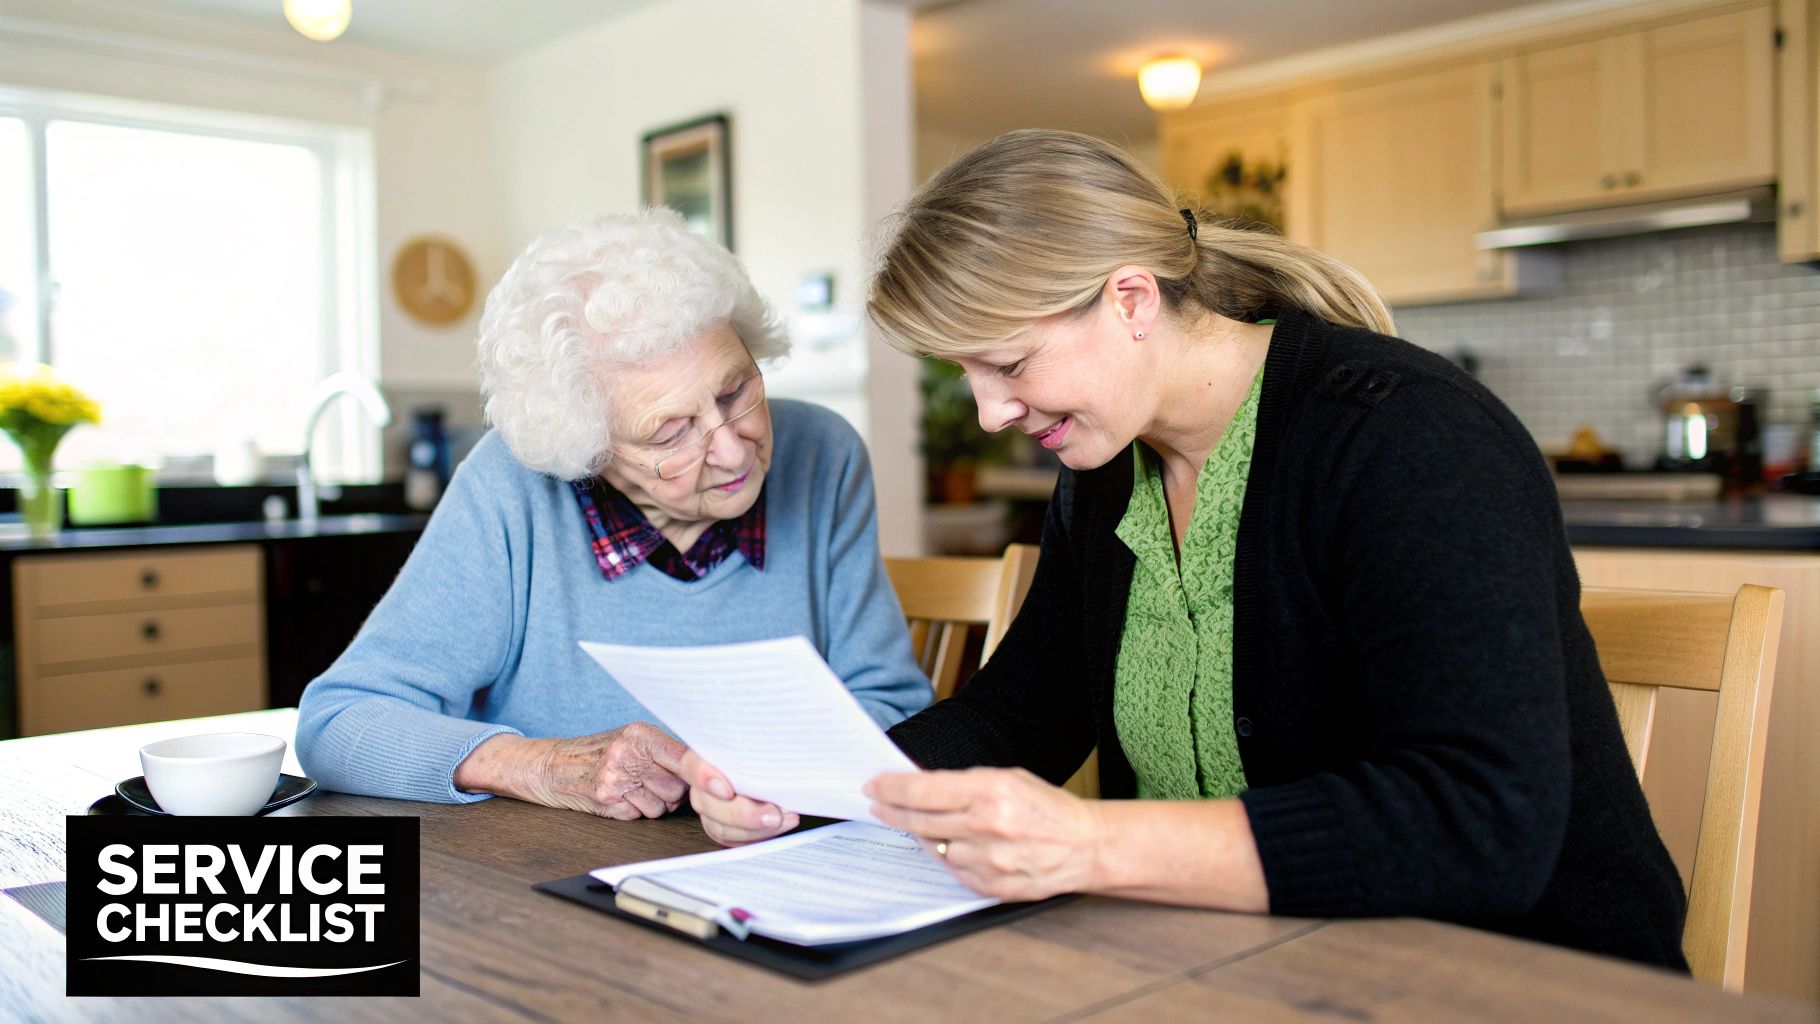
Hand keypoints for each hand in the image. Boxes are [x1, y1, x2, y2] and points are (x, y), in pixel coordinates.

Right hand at [456, 723, 687, 819]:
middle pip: (677, 788)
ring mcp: (615, 776)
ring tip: (631, 788)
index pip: (684, 757)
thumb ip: (665, 753)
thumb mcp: (631, 740)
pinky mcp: (604, 798)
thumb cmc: (598, 753)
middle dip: (671, 792)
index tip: (726, 789)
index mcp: (641, 733)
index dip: (707, 775)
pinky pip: (638, 816)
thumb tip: (708, 772)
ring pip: (660, 806)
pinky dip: (632, 812)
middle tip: (650, 781)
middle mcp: (629, 752)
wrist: (551, 764)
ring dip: (651, 804)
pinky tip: (617, 798)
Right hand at [680, 749, 798, 845]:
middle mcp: (702, 784)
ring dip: (754, 829)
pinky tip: (781, 825)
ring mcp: (710, 808)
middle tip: (774, 814)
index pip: (691, 765)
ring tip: (784, 819)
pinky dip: (757, 836)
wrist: (778, 762)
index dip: (704, 777)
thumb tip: (777, 735)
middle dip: (742, 814)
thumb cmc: (770, 748)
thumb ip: (761, 742)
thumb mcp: (764, 739)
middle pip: (707, 804)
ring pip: (719, 827)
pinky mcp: (722, 826)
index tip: (727, 790)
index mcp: (706, 755)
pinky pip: (732, 840)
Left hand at [865, 767, 1103, 900]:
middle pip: (919, 820)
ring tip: (916, 821)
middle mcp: (987, 826)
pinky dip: (946, 854)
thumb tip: (918, 786)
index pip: (924, 790)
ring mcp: (988, 860)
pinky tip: (950, 843)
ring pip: (932, 846)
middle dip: (891, 810)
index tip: (874, 785)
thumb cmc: (1046, 807)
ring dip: (920, 833)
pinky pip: (951, 869)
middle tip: (876, 803)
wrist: (1085, 846)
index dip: (892, 788)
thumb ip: (964, 783)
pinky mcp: (990, 885)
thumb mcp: (1008, 779)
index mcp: (991, 791)